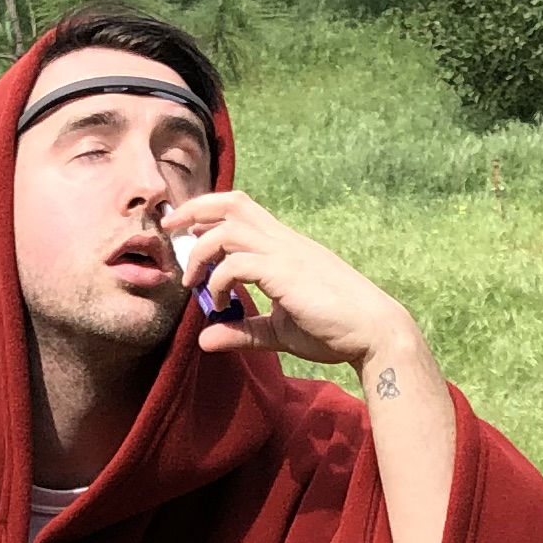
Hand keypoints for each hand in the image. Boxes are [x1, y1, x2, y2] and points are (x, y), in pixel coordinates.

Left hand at [156, 190, 426, 380]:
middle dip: (194, 210)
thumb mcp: (279, 330)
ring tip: (193, 284)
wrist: (374, 332)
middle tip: (169, 231)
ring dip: (201, 252)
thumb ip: (243, 330)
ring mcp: (285, 253)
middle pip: (231, 203)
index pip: (241, 210)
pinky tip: (221, 305)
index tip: (185, 233)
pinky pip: (237, 263)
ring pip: (228, 229)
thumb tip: (204, 340)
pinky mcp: (285, 272)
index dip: (208, 213)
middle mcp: (283, 241)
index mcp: (284, 246)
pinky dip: (219, 281)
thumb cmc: (334, 329)